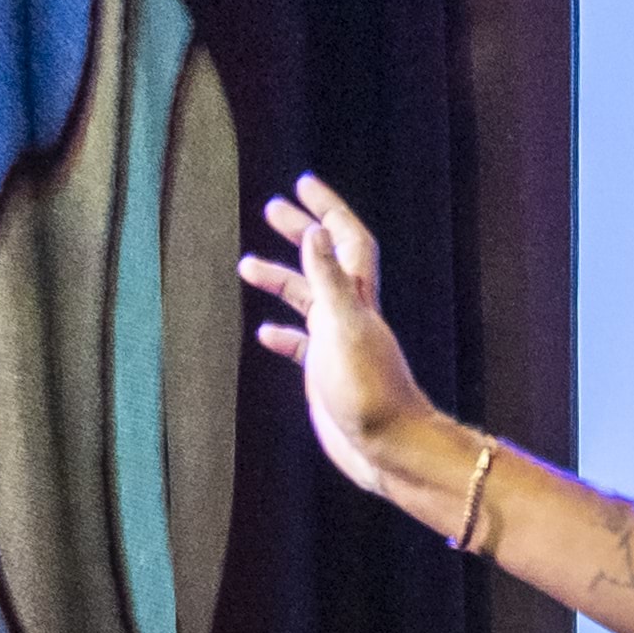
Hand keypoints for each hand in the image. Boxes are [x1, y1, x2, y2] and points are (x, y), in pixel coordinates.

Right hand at [239, 173, 446, 503]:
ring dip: (281, 279)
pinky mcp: (327, 374)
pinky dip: (283, 334)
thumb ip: (328, 279)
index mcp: (358, 299)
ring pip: (307, 301)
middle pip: (324, 261)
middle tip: (272, 209)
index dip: (327, 209)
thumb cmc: (369, 390)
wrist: (387, 448)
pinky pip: (301, 345)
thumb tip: (314, 230)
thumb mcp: (343, 326)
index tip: (302, 184)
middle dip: (301, 232)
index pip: (345, 239)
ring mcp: (338, 345)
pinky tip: (265, 333)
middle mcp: (351, 316)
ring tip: (246, 265)